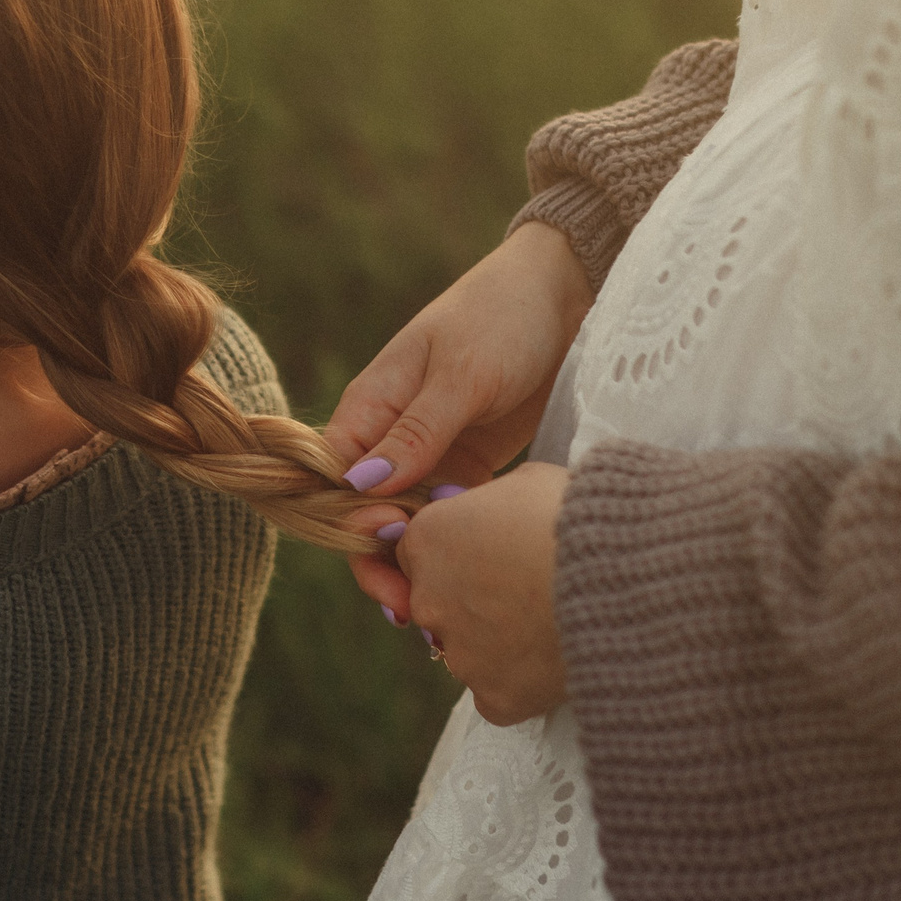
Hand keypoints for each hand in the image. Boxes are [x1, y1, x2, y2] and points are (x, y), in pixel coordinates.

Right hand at [331, 221, 589, 611]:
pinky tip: (469, 578)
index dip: (350, 519)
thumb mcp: (460, 374)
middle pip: (364, 512)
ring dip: (418, 561)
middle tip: (414, 604)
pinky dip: (451, 545)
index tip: (389, 543)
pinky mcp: (470, 466)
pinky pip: (446, 516)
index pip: (334, 477)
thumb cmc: (501, 318)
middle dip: (380, 560)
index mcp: (371, 404)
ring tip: (442, 605)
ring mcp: (430, 453)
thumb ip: (415, 432)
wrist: (567, 294)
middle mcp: (391, 434)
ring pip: (405, 522)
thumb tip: (361, 487)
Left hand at [388, 464, 569, 725]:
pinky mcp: (493, 695)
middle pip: (441, 604)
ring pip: (469, 652)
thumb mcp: (531, 482)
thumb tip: (500, 512)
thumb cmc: (580, 517)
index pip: (423, 551)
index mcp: (428, 538)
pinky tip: (557, 661)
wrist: (624, 578)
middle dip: (476, 601)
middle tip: (530, 592)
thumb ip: (495, 501)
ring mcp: (459, 653)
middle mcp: (428, 599)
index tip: (500, 556)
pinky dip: (522, 683)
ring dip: (500, 643)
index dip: (463, 553)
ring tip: (554, 624)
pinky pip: (498, 693)